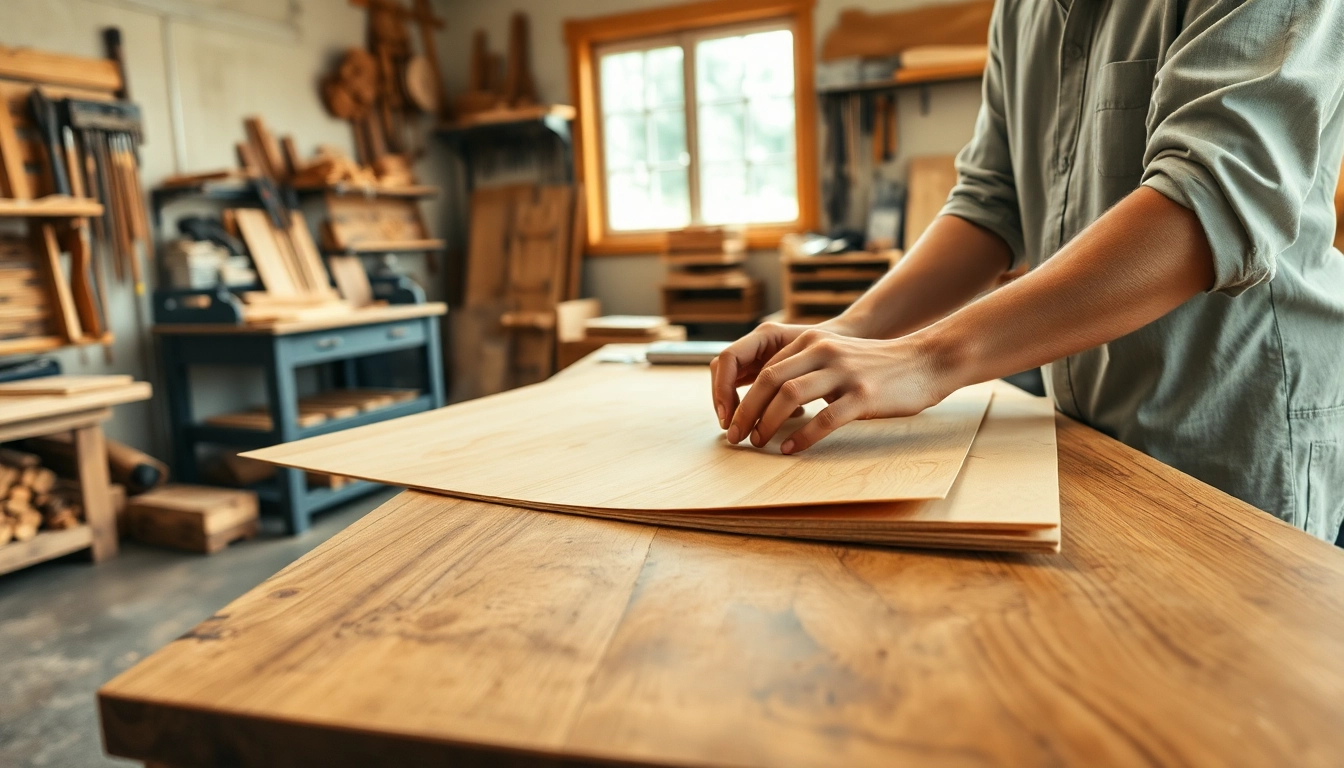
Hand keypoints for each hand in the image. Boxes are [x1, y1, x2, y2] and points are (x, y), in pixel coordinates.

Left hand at [722, 328, 950, 454]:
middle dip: (747, 412)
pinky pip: (824, 419)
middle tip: (737, 437)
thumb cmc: (878, 366)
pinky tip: (790, 449)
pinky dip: (801, 437)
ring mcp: (844, 373)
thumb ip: (807, 367)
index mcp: (813, 340)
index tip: (734, 420)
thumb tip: (771, 397)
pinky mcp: (863, 395)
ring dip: (767, 423)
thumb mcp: (837, 354)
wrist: (926, 361)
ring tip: (760, 443)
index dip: (744, 396)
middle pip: (769, 381)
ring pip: (789, 396)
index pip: (765, 368)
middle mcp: (824, 351)